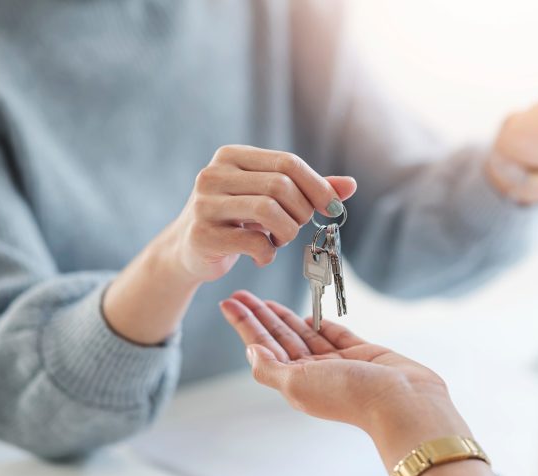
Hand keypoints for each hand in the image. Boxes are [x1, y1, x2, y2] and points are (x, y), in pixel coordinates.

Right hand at [102, 146, 356, 345]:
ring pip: (269, 211)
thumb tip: (351, 185)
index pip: (287, 162)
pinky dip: (268, 254)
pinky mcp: (202, 235)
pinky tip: (262, 256)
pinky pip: (254, 243)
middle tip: (297, 228)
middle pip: (281, 186)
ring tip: (279, 241)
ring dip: (287, 232)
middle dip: (301, 212)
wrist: (187, 251)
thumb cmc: (236, 220)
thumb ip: (308, 190)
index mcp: (231, 156)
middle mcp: (213, 174)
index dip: (318, 186)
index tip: (333, 208)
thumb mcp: (269, 198)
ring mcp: (204, 204)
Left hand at [219, 291, 470, 469]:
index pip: (263, 347)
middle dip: (258, 316)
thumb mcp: (299, 384)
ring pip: (303, 334)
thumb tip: (250, 352)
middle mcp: (313, 373)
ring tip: (266, 300)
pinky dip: (320, 323)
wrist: (401, 400)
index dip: (245, 325)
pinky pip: (334, 334)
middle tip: (241, 294)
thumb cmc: (351, 395)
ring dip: (284, 316)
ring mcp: (337, 363)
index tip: (229, 304)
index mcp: (296, 382)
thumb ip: (271, 369)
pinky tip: (308, 313)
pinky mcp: (361, 352)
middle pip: (279, 338)